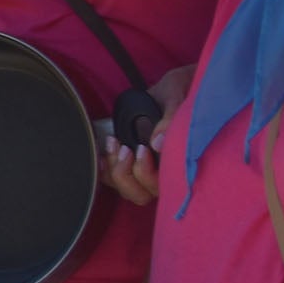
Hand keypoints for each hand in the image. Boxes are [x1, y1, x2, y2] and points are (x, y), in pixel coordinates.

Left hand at [100, 65, 190, 205]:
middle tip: (125, 148)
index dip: (147, 174)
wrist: (176, 88)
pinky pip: (115, 177)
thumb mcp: (177, 99)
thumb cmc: (181, 93)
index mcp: (181, 164)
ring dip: (114, 170)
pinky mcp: (133, 161)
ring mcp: (148, 169)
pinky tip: (102, 151)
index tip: (143, 148)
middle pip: (141, 194)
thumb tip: (157, 143)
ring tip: (113, 143)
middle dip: (126, 174)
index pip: (162, 187)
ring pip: (127, 189)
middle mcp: (164, 173)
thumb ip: (171, 119)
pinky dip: (105, 168)